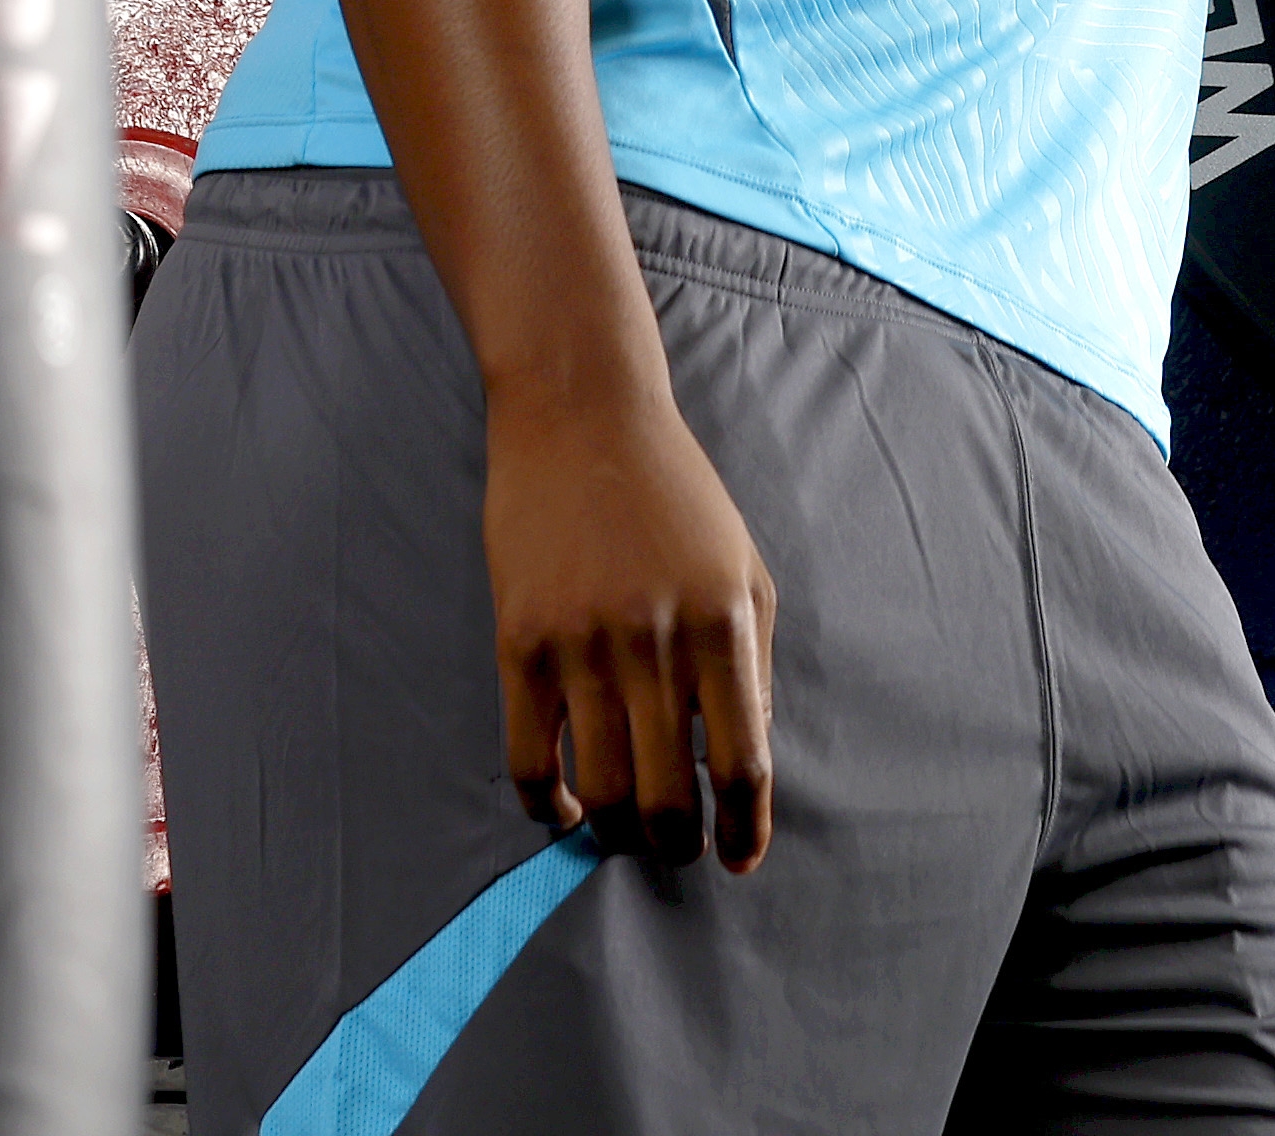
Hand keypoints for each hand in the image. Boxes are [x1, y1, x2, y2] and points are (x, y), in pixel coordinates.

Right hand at [484, 379, 779, 872]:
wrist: (580, 415)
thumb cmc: (675, 491)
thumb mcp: (743, 566)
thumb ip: (754, 664)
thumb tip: (744, 759)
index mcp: (723, 623)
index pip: (743, 761)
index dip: (745, 827)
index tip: (739, 859)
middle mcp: (655, 641)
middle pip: (669, 794)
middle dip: (676, 843)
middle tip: (676, 850)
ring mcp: (582, 645)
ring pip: (601, 788)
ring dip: (615, 833)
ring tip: (622, 833)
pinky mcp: (520, 643)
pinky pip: (529, 757)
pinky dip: (547, 805)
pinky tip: (563, 810)